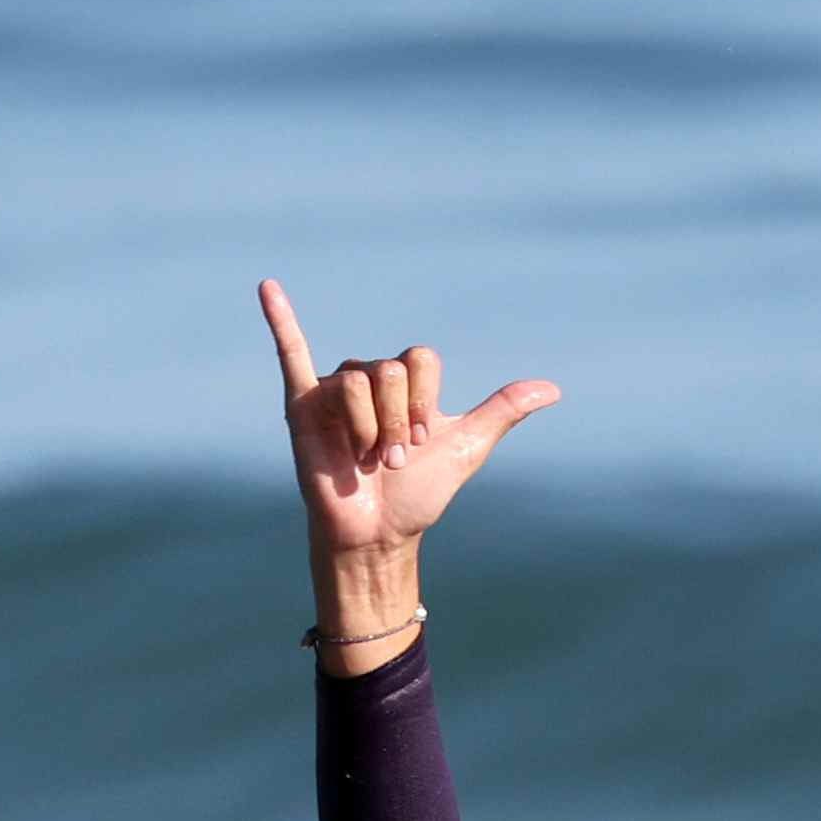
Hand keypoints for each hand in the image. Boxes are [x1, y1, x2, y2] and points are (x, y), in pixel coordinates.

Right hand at [260, 276, 558, 667]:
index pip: (420, 359)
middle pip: (389, 371)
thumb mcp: (466, 447)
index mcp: (406, 383)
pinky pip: (290, 352)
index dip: (425, 400)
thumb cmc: (417, 495)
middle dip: (396, 419)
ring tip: (366, 458)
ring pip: (356, 380)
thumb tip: (553, 389)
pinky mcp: (302, 405)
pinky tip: (267, 286)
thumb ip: (502, 412)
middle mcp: (370, 379)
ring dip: (368, 427)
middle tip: (391, 458)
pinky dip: (278, 318)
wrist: (376, 534)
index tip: (422, 440)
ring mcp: (335, 390)